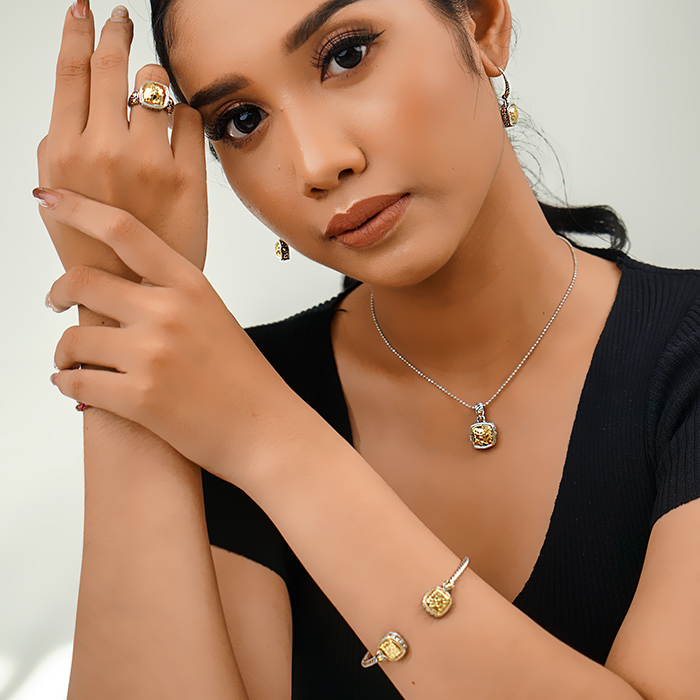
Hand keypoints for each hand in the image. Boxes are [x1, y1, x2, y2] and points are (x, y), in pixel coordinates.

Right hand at [38, 3, 206, 288]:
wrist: (132, 286)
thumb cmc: (92, 244)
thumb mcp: (57, 194)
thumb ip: (60, 144)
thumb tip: (74, 97)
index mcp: (65, 150)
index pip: (70, 70)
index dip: (78, 31)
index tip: (84, 10)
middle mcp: (106, 149)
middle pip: (113, 65)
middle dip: (118, 34)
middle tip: (123, 22)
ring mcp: (150, 160)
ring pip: (156, 85)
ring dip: (153, 80)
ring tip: (151, 90)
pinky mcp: (189, 175)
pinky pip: (190, 119)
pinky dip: (183, 115)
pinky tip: (177, 128)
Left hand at [41, 188, 295, 483]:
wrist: (267, 430)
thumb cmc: (244, 379)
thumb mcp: (213, 317)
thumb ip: (169, 296)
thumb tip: (117, 288)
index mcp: (190, 285)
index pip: (123, 230)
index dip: (78, 209)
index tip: (50, 200)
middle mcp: (168, 312)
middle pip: (82, 281)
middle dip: (57, 293)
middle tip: (56, 302)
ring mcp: (152, 354)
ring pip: (72, 338)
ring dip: (64, 352)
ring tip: (72, 361)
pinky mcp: (138, 397)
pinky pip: (74, 381)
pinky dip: (66, 383)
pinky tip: (76, 385)